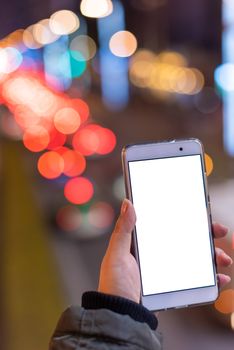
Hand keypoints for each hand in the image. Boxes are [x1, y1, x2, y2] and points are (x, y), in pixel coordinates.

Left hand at [98, 200, 232, 302]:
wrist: (120, 316)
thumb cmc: (114, 286)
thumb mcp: (116, 254)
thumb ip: (123, 230)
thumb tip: (128, 203)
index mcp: (145, 244)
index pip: (169, 225)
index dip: (186, 218)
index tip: (202, 213)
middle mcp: (158, 256)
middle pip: (187, 240)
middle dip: (206, 235)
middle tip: (218, 231)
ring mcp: (167, 272)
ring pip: (196, 259)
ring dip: (212, 256)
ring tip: (222, 258)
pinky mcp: (174, 287)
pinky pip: (196, 280)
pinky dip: (211, 278)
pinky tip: (219, 277)